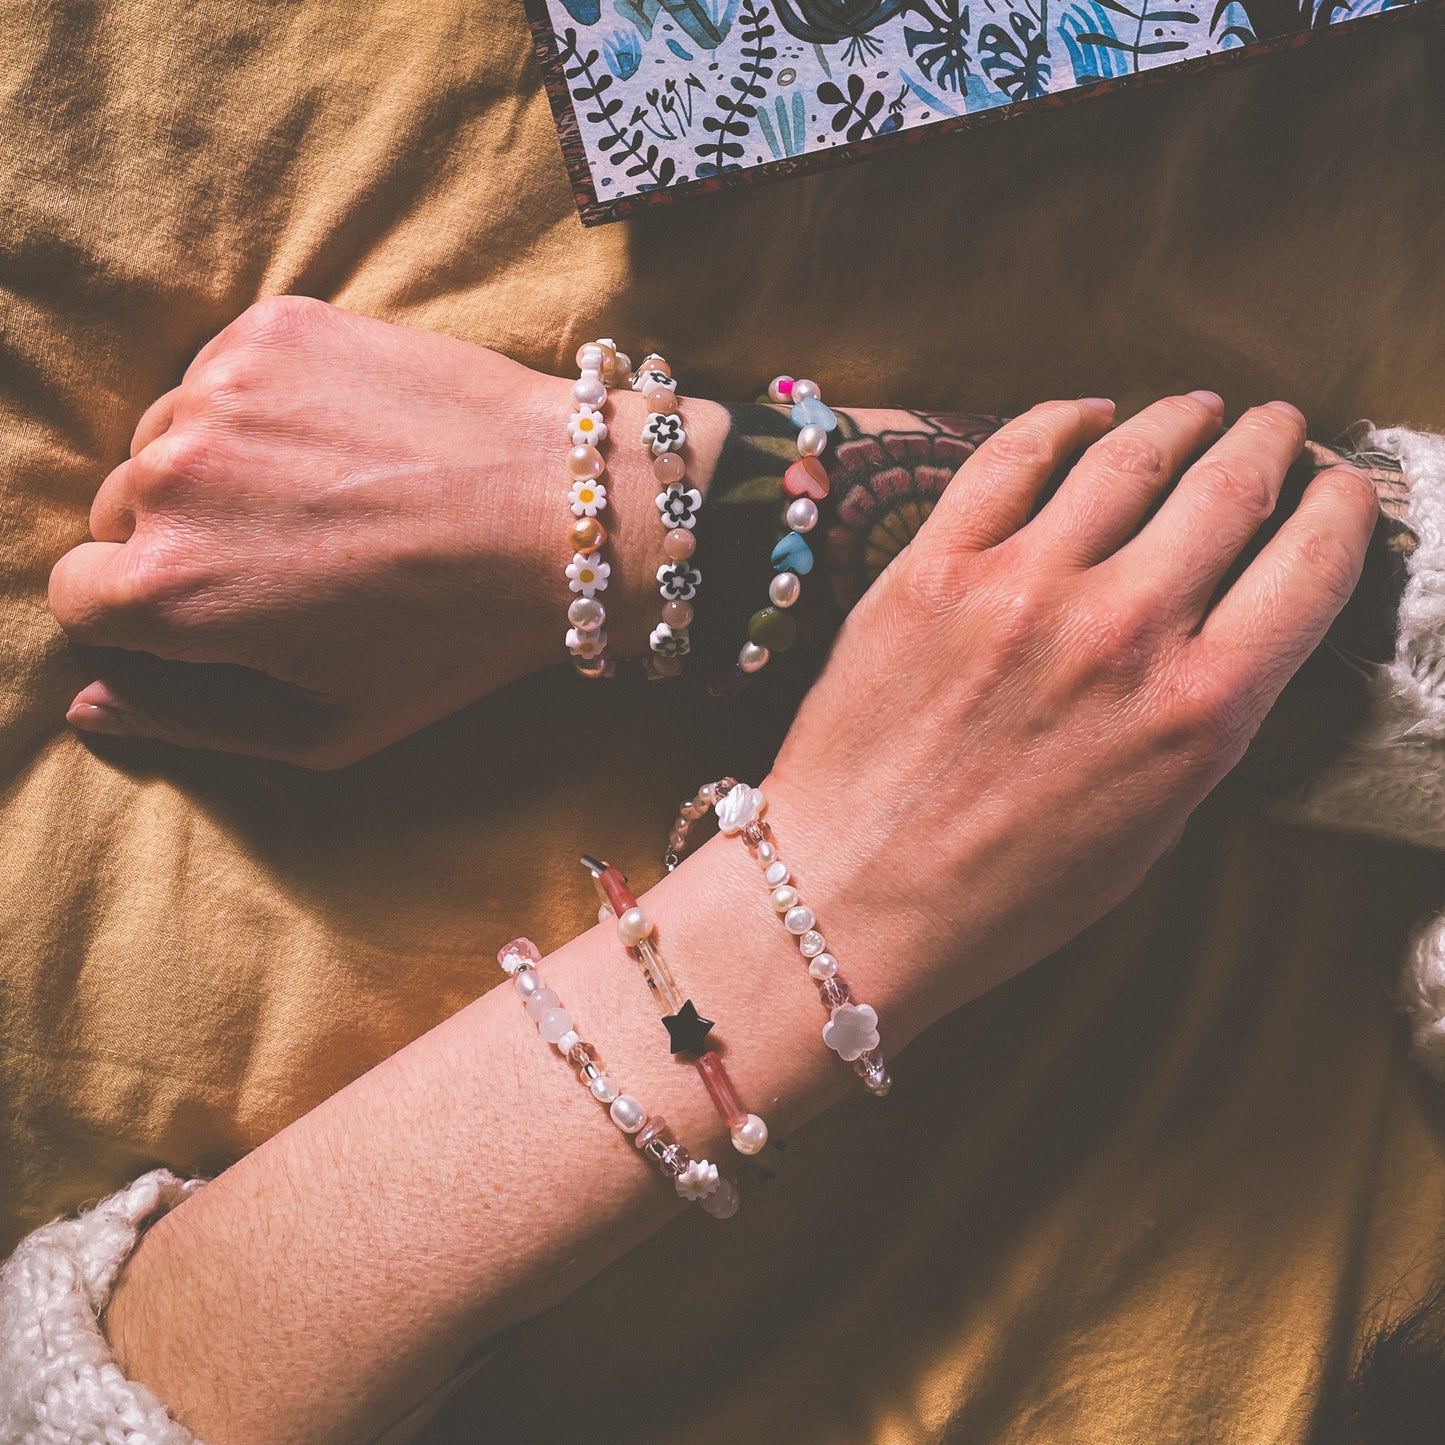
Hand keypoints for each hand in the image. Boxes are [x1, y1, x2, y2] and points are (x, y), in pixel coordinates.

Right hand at [47, 297, 719, 766]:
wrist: (567, 514)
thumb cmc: (457, 637)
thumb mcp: (330, 725)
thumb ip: (190, 722)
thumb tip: (86, 704)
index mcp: (173, 590)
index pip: (77, 596)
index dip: (140, 613)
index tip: (212, 610)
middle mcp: (175, 479)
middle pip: (120, 514)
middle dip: (182, 542)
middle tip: (290, 558)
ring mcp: (221, 389)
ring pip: (167, 438)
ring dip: (219, 468)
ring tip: (327, 497)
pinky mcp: (274, 329)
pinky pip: (221, 374)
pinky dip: (261, 406)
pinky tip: (346, 440)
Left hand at [760, 394, 1378, 1023]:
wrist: (851, 899)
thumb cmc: (1003, 892)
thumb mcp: (1150, 827)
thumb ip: (1202, 722)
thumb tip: (1230, 631)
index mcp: (1197, 711)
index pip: (1311, 566)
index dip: (1343, 509)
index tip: (1341, 486)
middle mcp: (1122, 632)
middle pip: (1230, 489)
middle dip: (1269, 442)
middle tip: (1275, 424)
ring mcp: (1021, 589)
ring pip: (1130, 455)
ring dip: (1180, 417)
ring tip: (1197, 407)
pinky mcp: (932, 570)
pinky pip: (1011, 458)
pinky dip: (1061, 420)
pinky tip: (1087, 414)